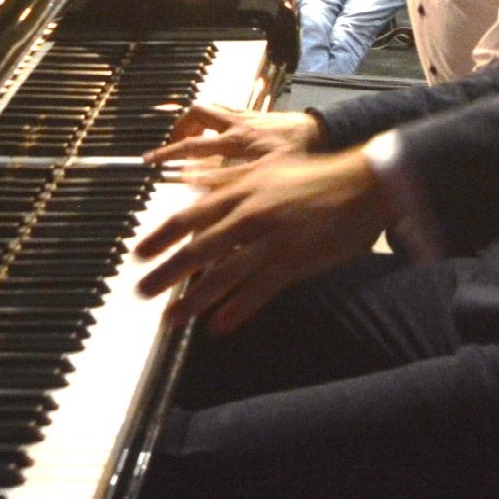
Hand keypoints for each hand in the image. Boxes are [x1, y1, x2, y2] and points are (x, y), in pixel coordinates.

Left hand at [134, 150, 390, 333]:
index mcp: (240, 191)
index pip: (188, 217)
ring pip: (222, 275)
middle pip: (197, 249)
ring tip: (170, 319)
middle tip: (140, 292)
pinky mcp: (292, 262)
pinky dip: (236, 311)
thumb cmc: (312, 177)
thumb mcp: (263, 170)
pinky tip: (218, 327)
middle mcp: (249, 216)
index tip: (138, 255)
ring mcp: (270, 241)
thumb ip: (227, 180)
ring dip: (192, 300)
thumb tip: (191, 182)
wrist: (359, 185)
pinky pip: (257, 291)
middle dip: (164, 274)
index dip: (160, 237)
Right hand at [142, 103, 321, 166]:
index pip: (195, 145)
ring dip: (193, 121)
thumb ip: (232, 183)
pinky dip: (212, 118)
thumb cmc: (299, 156)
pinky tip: (210, 133)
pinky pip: (223, 108)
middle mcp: (237, 123)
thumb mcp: (267, 176)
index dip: (169, 154)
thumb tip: (200, 190)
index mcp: (238, 140)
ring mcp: (243, 115)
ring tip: (183, 139)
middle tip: (168, 148)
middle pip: (197, 113)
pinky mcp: (251, 112)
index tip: (150, 163)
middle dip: (177, 130)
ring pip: (209, 107)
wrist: (321, 133)